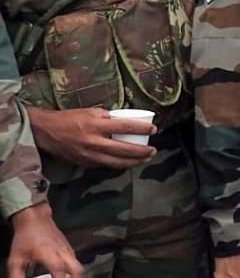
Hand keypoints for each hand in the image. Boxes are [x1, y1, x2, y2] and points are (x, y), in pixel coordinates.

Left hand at [7, 203, 84, 277]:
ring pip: (82, 270)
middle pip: (78, 271)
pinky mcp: (71, 252)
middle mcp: (63, 252)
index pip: (59, 269)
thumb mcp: (14, 260)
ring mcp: (69, 251)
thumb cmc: (25, 238)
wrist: (36, 219)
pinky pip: (79, 268)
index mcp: (48, 252)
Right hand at [28, 108, 155, 168]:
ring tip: (144, 159)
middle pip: (124, 150)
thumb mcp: (91, 112)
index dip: (142, 128)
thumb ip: (109, 118)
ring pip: (116, 163)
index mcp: (97, 125)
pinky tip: (126, 163)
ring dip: (133, 162)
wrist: (46, 132)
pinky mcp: (84, 163)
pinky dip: (117, 164)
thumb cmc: (70, 118)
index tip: (154, 129)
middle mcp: (94, 142)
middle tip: (153, 151)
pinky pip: (105, 165)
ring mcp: (89, 155)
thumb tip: (126, 121)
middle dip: (141, 152)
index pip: (125, 126)